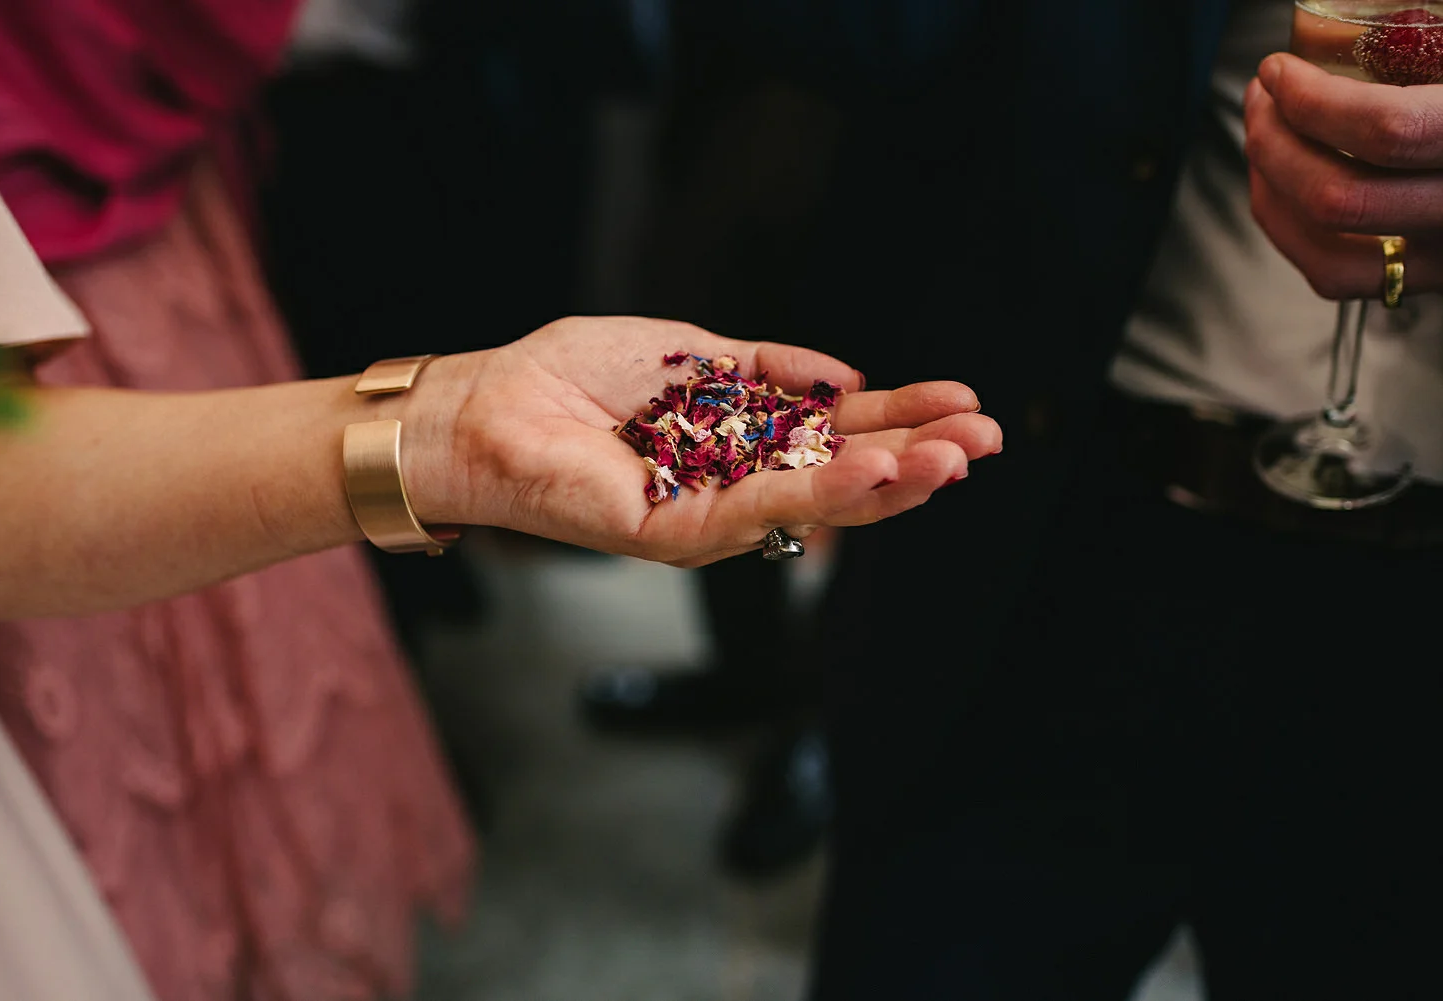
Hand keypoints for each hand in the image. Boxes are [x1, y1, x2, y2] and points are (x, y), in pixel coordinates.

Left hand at [404, 316, 1000, 566]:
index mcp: (743, 441)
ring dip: (887, 483)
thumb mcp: (694, 354)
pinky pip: (758, 512)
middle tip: (985, 441)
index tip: (962, 403)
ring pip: (813, 506)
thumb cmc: (573, 376)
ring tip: (951, 462)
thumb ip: (770, 368)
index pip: (837, 435)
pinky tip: (874, 472)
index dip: (901, 420)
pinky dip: (818, 491)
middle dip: (917, 458)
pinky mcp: (674, 532)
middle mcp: (735, 485)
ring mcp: (709, 515)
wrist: (490, 406)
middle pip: (841, 477)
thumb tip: (847, 377)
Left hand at [1244, 52, 1442, 299]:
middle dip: (1275, 144)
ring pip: (1328, 253)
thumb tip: (1390, 11)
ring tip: (1263, 137)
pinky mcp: (1433, 277)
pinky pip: (1341, 276)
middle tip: (1263, 99)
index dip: (1313, 100)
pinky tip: (1281, 187)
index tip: (1281, 69)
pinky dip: (1291, 233)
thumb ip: (1431, 32)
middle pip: (1340, 198)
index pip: (1388, 131)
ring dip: (1271, 194)